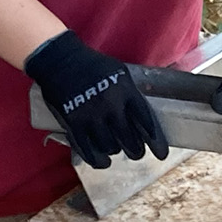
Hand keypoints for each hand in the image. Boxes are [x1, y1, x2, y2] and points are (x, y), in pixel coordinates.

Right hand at [25, 31, 168, 169]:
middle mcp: (110, 105)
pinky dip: (98, 160)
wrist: (60, 59)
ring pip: (110, 147)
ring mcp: (90, 116)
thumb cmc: (92, 65)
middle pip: (130, 140)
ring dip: (115, 151)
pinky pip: (88, 151)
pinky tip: (103, 162)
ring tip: (116, 149)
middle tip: (136, 153)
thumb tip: (145, 118)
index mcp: (125, 91)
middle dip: (136, 151)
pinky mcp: (73, 123)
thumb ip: (132, 94)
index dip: (156, 141)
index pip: (146, 122)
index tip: (161, 153)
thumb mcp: (119, 73)